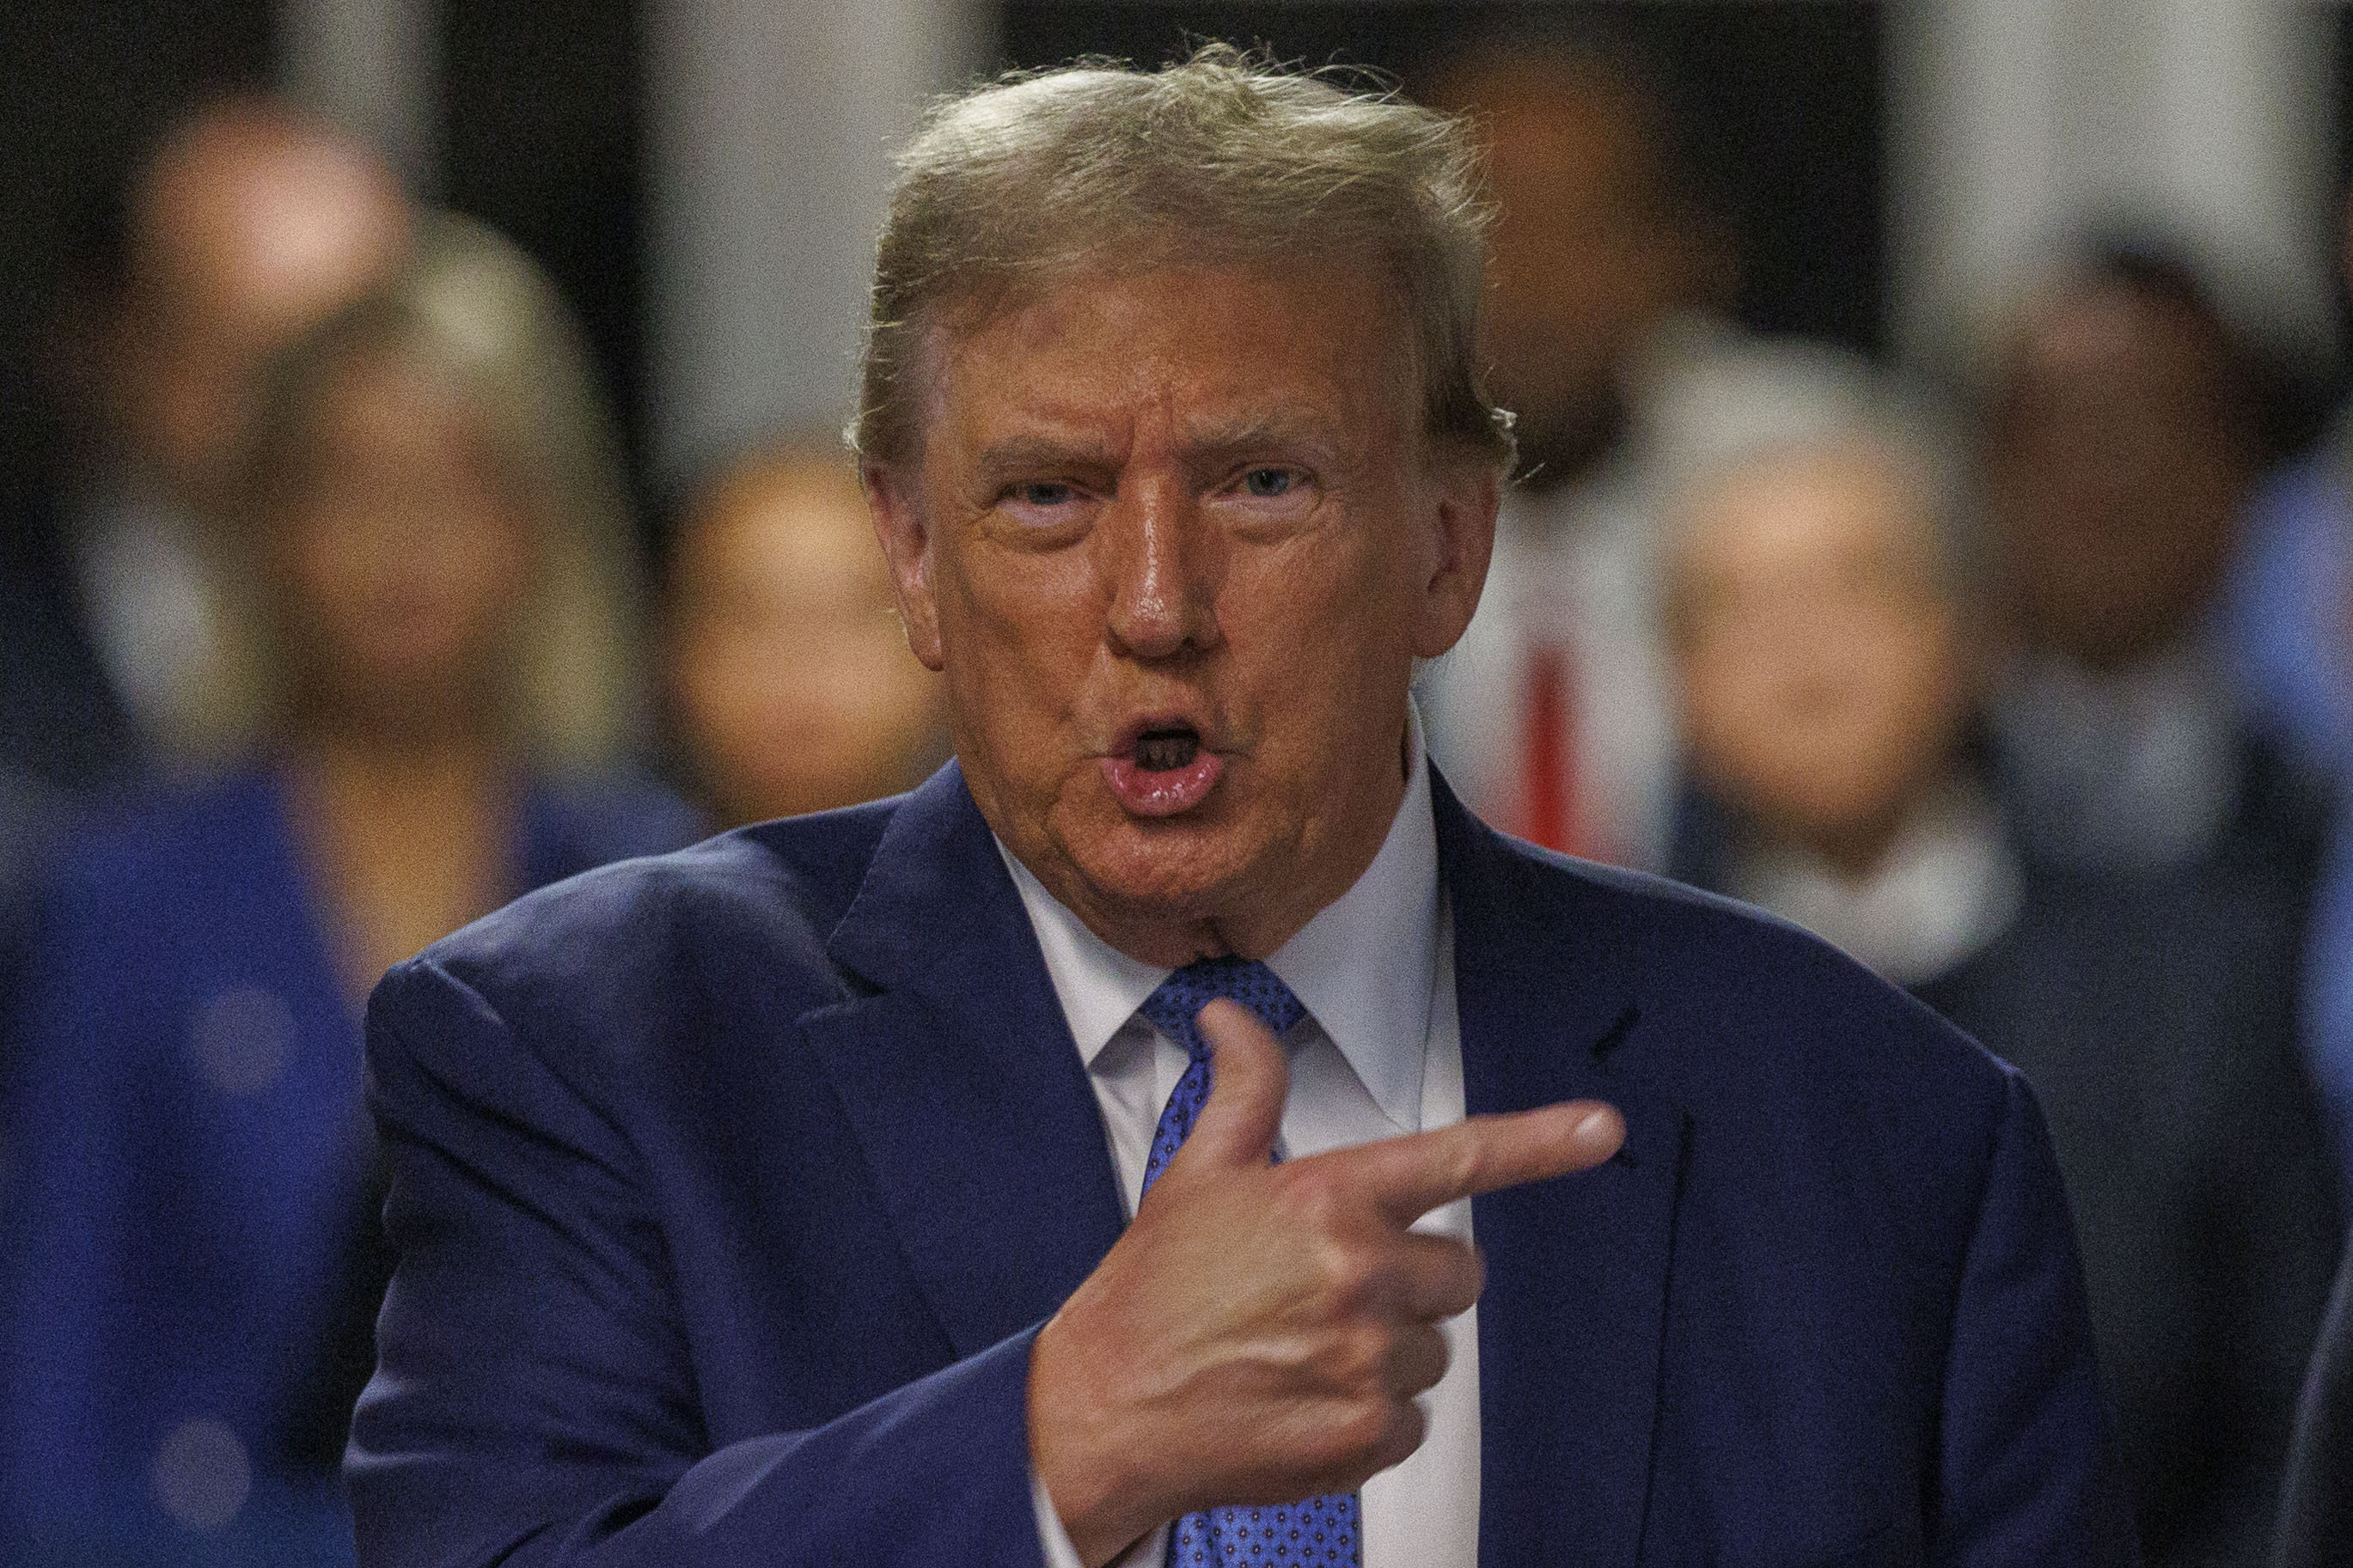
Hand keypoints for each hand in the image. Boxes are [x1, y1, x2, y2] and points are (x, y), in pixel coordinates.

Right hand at [1028, 998, 1625, 1564]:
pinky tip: (1306, 1397)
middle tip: (1333, 1289)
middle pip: (1460, 1272)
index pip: (1460, 1156)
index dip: (1543, 1141)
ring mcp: (1368, 1358)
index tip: (1601, 1130)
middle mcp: (1359, 1273)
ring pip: (1437, 1347)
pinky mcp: (1367, 1434)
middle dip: (1413, 1277)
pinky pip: (1415, 1419)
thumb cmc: (1152, 1292)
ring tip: (1304, 1347)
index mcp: (1329, 1198)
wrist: (1107, 1409)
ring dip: (1389, 1347)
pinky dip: (1371, 1414)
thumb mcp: (1196, 1174)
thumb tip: (1233, 1020)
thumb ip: (1245, 1091)